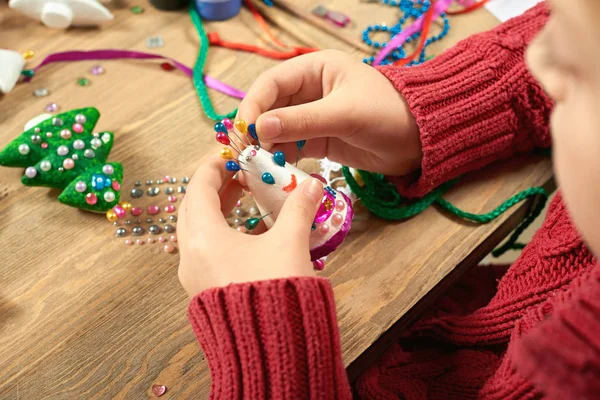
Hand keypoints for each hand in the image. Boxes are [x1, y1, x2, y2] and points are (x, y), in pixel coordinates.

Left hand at [178, 155, 323, 296]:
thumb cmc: (277, 291)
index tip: (231, 155)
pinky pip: (204, 251)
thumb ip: (299, 209)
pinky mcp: (205, 291)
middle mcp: (190, 256)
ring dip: (217, 211)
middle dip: (215, 187)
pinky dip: (219, 233)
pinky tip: (246, 233)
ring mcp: (194, 277)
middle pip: (193, 208)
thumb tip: (312, 185)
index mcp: (203, 238)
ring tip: (243, 199)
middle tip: (239, 175)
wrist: (274, 347)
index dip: (214, 166)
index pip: (199, 187)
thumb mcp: (290, 244)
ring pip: (197, 232)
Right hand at [237, 49, 421, 175]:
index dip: (255, 106)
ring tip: (259, 166)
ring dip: (267, 147)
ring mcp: (313, 117)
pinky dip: (282, 159)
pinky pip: (292, 148)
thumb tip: (261, 129)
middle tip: (248, 154)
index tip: (246, 131)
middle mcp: (309, 91)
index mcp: (315, 69)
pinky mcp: (319, 141)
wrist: (420, 141)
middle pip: (270, 108)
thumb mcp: (344, 114)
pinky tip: (275, 171)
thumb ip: (302, 121)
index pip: (272, 83)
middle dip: (258, 130)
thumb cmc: (388, 114)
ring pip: (278, 130)